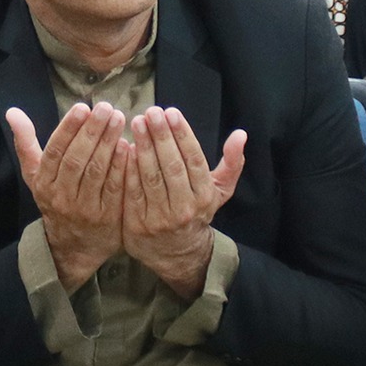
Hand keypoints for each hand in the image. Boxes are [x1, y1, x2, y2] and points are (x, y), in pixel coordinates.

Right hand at [7, 103, 130, 290]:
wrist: (74, 247)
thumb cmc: (55, 200)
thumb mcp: (35, 175)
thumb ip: (25, 143)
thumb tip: (12, 111)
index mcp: (43, 183)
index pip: (54, 152)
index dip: (67, 129)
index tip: (82, 107)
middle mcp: (61, 197)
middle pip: (76, 160)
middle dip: (92, 131)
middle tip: (106, 107)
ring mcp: (85, 209)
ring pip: (96, 172)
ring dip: (108, 143)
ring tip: (119, 118)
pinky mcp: (107, 217)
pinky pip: (114, 187)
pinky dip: (121, 165)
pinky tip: (128, 145)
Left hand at [120, 108, 247, 298]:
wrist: (178, 254)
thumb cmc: (197, 211)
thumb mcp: (219, 191)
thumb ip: (232, 163)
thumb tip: (241, 134)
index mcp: (205, 196)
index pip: (194, 160)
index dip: (182, 134)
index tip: (171, 112)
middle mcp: (184, 207)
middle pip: (172, 166)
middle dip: (161, 136)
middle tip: (151, 112)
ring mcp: (160, 218)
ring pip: (151, 176)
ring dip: (143, 147)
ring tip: (137, 123)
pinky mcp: (137, 224)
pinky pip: (132, 190)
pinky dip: (128, 168)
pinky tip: (124, 147)